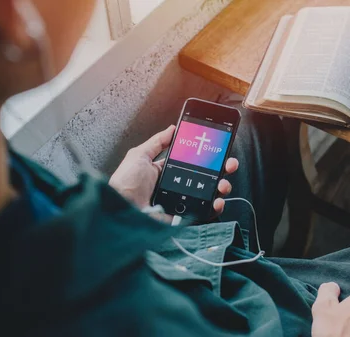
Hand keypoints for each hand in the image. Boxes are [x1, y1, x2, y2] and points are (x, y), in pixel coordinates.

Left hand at [109, 125, 238, 214]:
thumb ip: (157, 142)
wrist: (121, 209)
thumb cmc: (125, 184)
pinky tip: (218, 200)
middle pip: (207, 177)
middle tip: (229, 164)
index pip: (193, 162)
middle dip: (222, 168)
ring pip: (209, 194)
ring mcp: (182, 202)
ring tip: (223, 183)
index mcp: (167, 172)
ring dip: (222, 186)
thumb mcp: (139, 156)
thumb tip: (172, 128)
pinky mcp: (183, 217)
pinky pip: (204, 213)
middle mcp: (177, 186)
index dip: (207, 156)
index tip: (219, 148)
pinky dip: (215, 207)